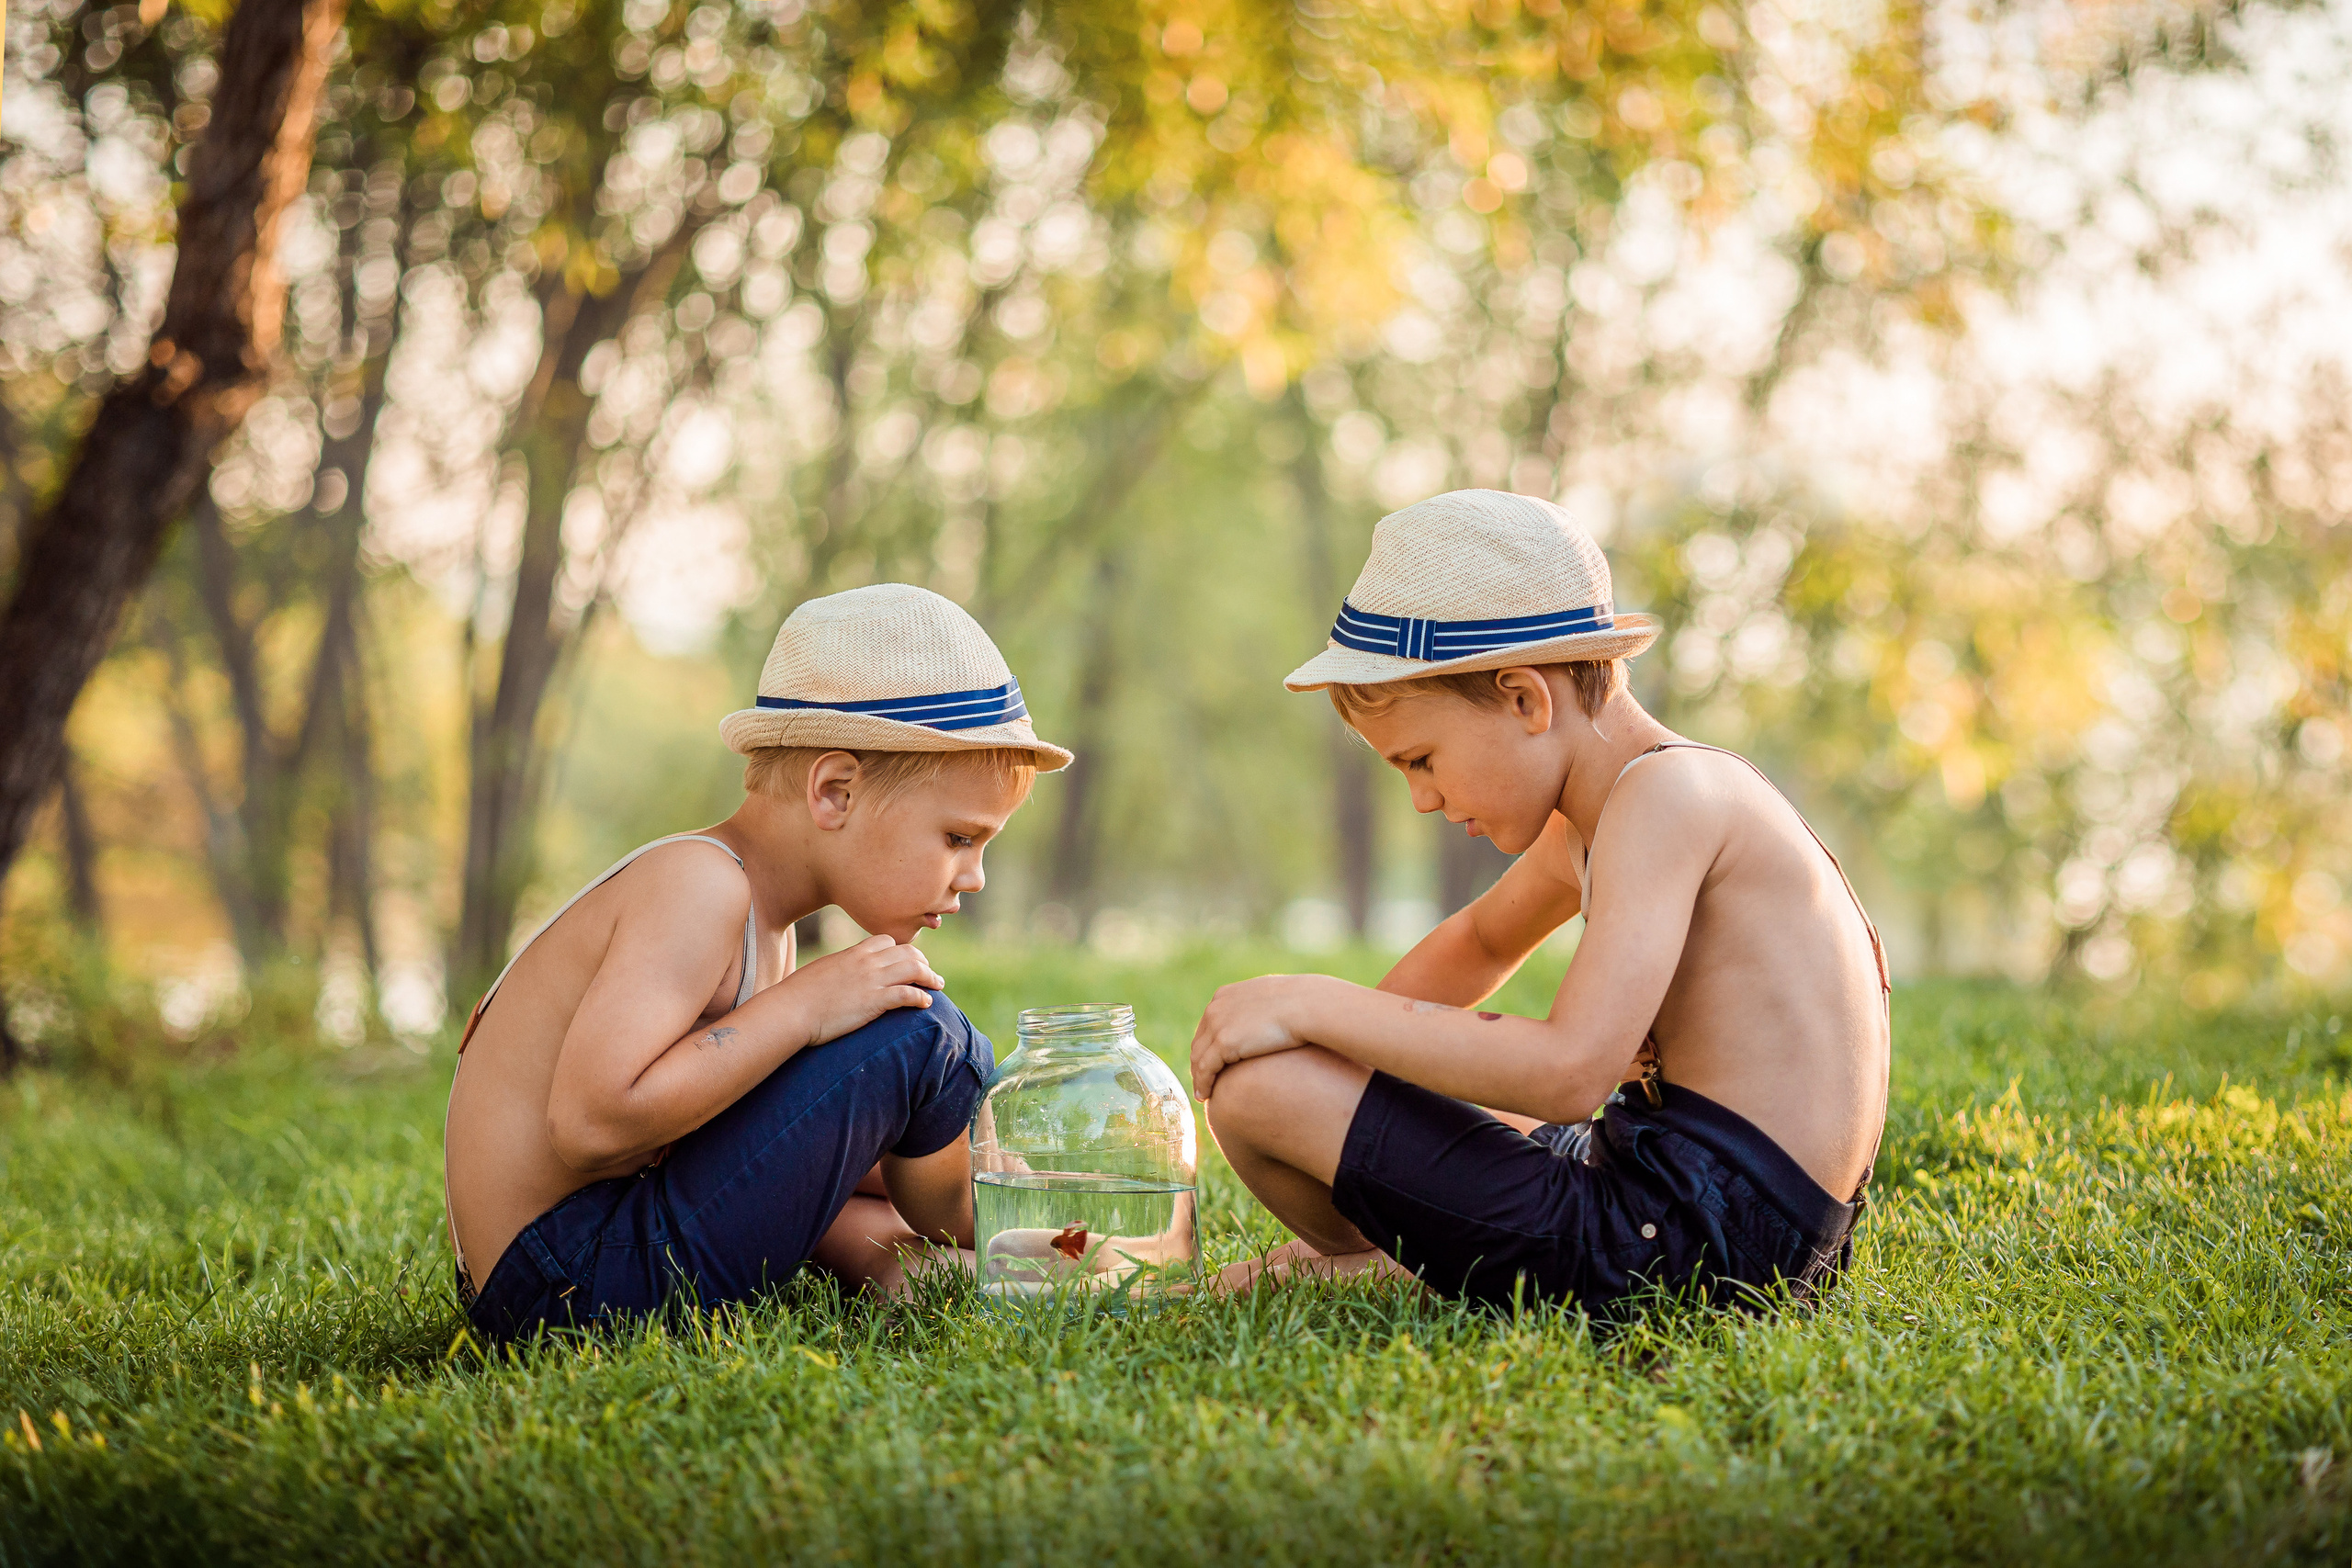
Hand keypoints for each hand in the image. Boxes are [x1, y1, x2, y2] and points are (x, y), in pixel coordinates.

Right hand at [785, 934, 942, 1047]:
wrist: (790, 1010)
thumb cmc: (798, 996)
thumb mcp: (821, 973)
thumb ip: (837, 970)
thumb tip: (836, 977)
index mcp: (853, 953)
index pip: (888, 941)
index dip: (902, 950)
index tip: (909, 960)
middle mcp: (866, 962)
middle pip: (908, 952)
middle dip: (923, 961)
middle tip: (929, 974)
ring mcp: (872, 980)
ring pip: (914, 969)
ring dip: (930, 977)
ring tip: (937, 986)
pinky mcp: (874, 1001)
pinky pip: (908, 994)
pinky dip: (921, 997)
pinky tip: (926, 1004)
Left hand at [1190, 975, 1313, 1101]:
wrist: (1307, 1005)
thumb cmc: (1301, 1003)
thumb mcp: (1273, 999)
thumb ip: (1262, 1008)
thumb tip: (1271, 1016)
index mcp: (1225, 996)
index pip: (1207, 1025)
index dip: (1207, 1046)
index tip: (1210, 1062)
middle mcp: (1215, 1008)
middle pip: (1199, 1042)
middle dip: (1199, 1063)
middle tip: (1203, 1082)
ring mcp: (1217, 1024)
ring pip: (1198, 1057)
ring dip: (1198, 1077)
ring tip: (1203, 1093)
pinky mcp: (1224, 1042)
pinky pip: (1205, 1069)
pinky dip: (1203, 1083)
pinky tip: (1205, 1095)